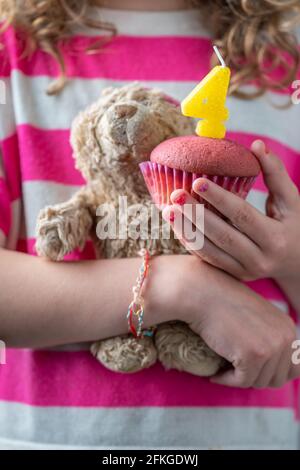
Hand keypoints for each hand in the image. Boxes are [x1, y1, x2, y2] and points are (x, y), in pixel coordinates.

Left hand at [162, 140, 299, 282]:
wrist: (296, 264)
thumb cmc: (292, 225)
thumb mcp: (291, 201)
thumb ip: (275, 173)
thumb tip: (257, 144)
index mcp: (275, 238)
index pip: (243, 215)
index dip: (220, 198)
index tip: (197, 182)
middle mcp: (260, 259)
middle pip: (222, 235)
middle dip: (196, 215)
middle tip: (175, 195)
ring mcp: (245, 270)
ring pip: (210, 251)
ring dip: (186, 230)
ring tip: (168, 210)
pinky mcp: (233, 275)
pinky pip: (208, 259)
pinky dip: (191, 242)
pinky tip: (177, 225)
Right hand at [167, 256, 298, 387]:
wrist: (202, 293)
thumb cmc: (221, 304)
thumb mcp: (256, 319)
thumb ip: (270, 340)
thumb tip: (278, 375)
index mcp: (288, 328)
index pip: (293, 368)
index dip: (271, 373)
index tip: (250, 369)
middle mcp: (285, 337)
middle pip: (277, 379)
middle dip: (254, 377)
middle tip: (234, 369)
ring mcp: (271, 346)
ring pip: (259, 382)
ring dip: (238, 379)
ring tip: (223, 367)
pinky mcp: (253, 355)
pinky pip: (242, 381)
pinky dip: (227, 380)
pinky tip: (216, 373)